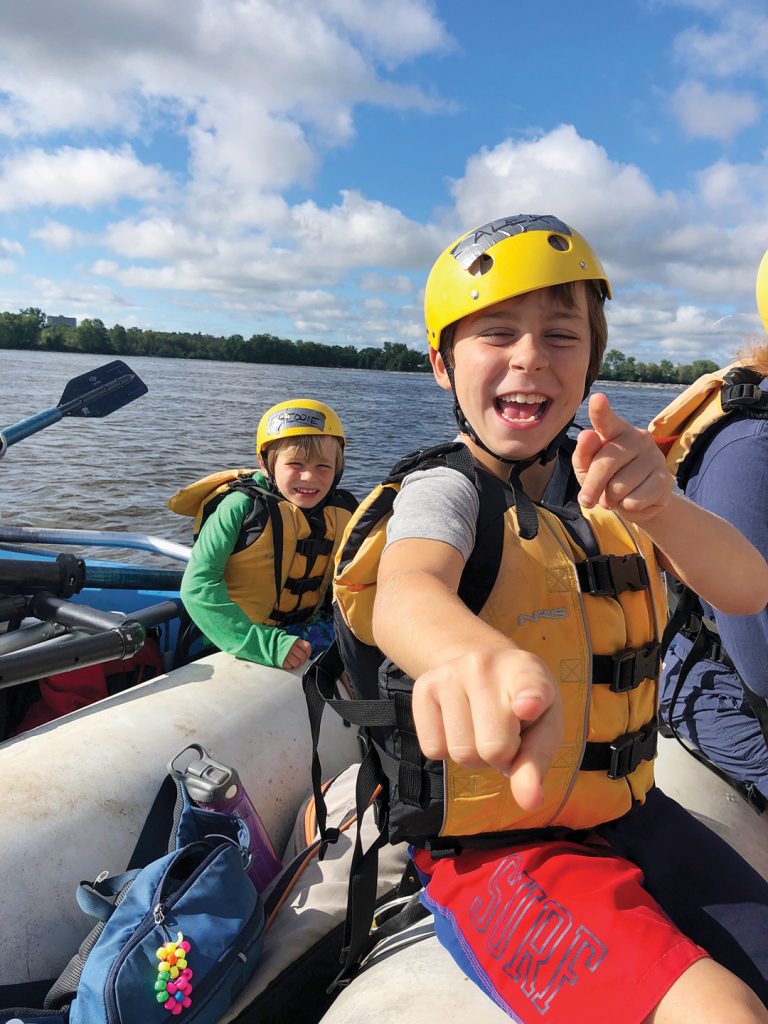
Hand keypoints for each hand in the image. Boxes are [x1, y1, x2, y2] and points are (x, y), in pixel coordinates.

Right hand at [282, 637, 310, 669]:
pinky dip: (289, 666)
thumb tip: (307, 654)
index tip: (306, 655)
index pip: (307, 647)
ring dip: (296, 664)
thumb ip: (301, 645)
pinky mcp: (281, 660)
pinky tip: (288, 662)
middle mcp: (291, 647)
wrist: (271, 643)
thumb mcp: (293, 640)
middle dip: (302, 660)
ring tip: (293, 661)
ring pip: (297, 663)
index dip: (308, 653)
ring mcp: (286, 654)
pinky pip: (289, 666)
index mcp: (295, 641)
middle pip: (302, 656)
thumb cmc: (284, 643)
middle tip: (299, 660)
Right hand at [411, 645, 562, 811]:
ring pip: (461, 753)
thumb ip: (536, 763)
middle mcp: (484, 665)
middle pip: (493, 748)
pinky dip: (448, 751)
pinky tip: (461, 726)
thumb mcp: (542, 728)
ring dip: (475, 756)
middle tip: (505, 735)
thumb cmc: (522, 705)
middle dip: (501, 756)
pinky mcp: (423, 686)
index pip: (529, 686)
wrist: (485, 667)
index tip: (529, 705)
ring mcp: (449, 673)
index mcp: (527, 672)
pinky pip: (432, 749)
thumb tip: (529, 802)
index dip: (530, 698)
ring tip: (483, 730)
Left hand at [572, 392, 672, 522]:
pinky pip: (634, 500)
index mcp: (614, 431)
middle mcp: (637, 437)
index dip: (601, 411)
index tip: (597, 399)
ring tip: (616, 495)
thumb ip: (583, 454)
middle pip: (605, 464)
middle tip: (587, 500)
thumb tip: (586, 435)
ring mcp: (654, 456)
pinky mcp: (665, 478)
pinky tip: (632, 500)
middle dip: (592, 487)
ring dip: (611, 499)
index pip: (606, 420)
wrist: (636, 501)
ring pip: (619, 487)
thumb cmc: (605, 479)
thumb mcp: (586, 468)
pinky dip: (627, 507)